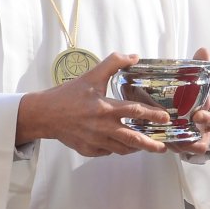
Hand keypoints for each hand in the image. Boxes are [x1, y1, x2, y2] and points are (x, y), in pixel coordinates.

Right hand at [15, 52, 170, 156]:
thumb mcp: (91, 76)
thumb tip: (133, 56)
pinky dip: (117, 148)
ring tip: (147, 146)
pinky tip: (122, 144)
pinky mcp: (88, 150)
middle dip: (150, 144)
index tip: (166, 118)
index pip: (134, 112)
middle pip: (132, 138)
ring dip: (136, 148)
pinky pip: (108, 152)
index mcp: (105, 108)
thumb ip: (113, 63)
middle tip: (163, 146)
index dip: (152, 115)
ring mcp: (95, 141)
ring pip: (122, 149)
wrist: (43, 114)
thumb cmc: (67, 95)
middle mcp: (102, 127)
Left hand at [168, 47, 209, 156]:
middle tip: (176, 136)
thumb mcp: (206, 85)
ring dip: (176, 145)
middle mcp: (208, 132)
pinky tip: (156, 141)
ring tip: (162, 139)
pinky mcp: (186, 147)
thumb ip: (203, 69)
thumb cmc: (205, 100)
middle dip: (189, 141)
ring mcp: (197, 141)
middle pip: (202, 142)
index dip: (207, 118)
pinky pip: (178, 150)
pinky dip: (169, 147)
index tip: (197, 115)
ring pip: (187, 148)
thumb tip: (203, 49)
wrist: (209, 117)